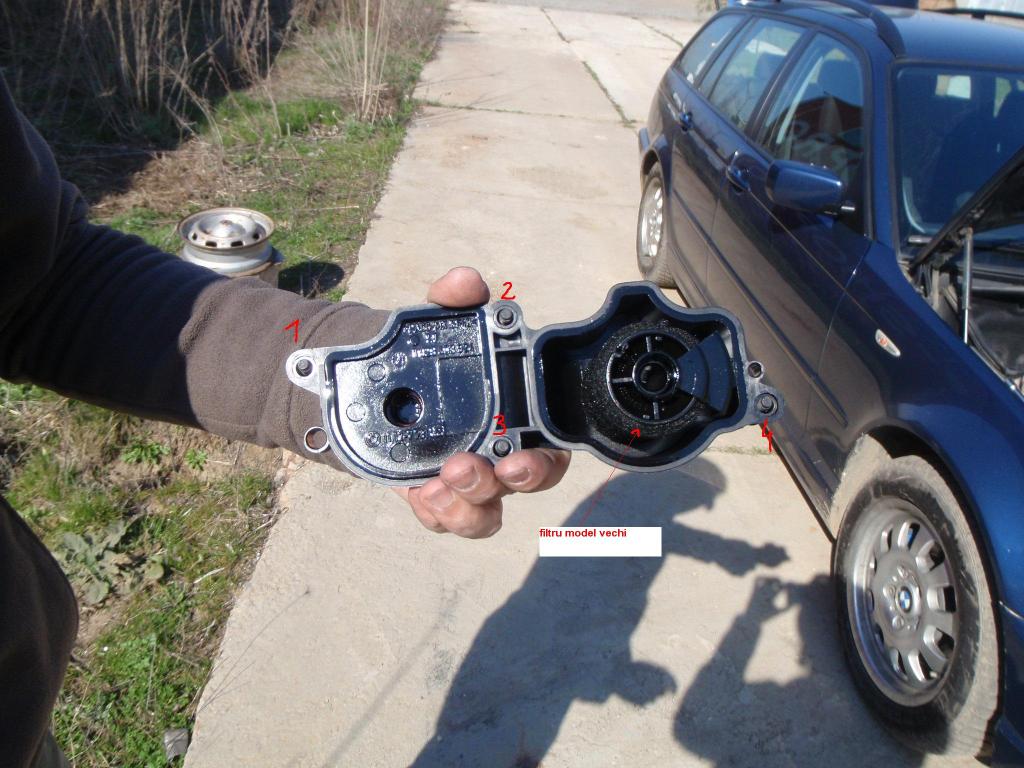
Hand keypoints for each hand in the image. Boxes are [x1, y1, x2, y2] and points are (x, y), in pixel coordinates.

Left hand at [391, 267, 570, 537]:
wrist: (378, 380)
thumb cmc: (428, 353)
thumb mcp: (438, 321)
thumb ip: (453, 299)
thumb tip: (465, 281)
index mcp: (519, 413)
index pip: (550, 448)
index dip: (542, 461)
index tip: (517, 459)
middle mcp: (503, 452)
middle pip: (523, 486)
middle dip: (502, 485)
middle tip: (469, 469)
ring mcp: (471, 480)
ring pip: (485, 512)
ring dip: (466, 506)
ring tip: (436, 487)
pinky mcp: (437, 495)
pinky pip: (445, 517)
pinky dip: (435, 511)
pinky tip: (419, 493)